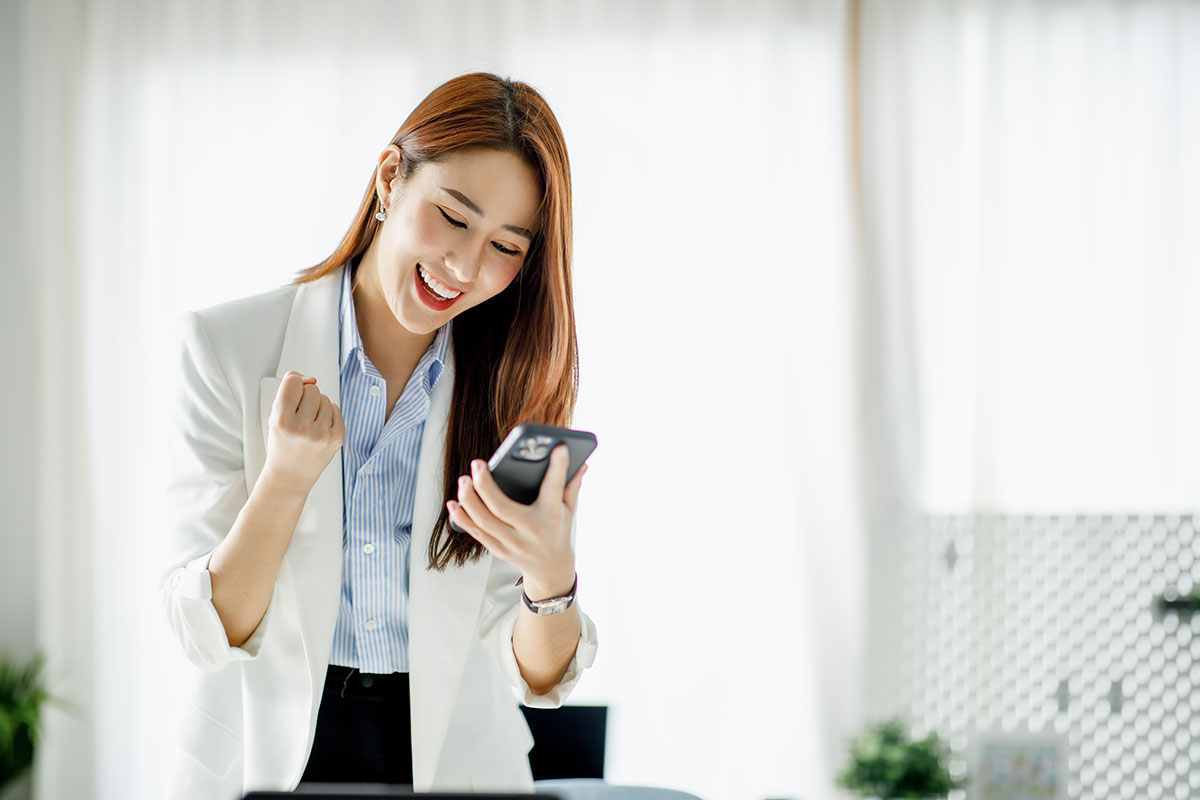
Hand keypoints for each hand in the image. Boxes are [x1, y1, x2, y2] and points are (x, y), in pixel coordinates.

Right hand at [260, 371, 344, 497]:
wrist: (291, 475)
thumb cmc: (282, 443)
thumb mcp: (274, 416)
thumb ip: (288, 392)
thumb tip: (311, 379)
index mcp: (281, 421)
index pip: (293, 382)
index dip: (294, 384)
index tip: (293, 391)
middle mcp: (302, 428)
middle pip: (312, 389)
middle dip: (306, 397)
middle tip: (299, 414)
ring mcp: (321, 434)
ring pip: (325, 398)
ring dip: (318, 406)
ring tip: (309, 422)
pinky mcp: (336, 439)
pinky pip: (336, 409)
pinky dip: (329, 414)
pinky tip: (319, 426)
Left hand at [448, 444, 586, 599]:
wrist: (552, 570)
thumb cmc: (559, 532)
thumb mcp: (570, 510)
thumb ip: (572, 486)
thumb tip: (582, 463)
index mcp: (552, 517)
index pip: (553, 489)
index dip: (557, 468)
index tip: (557, 448)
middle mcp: (530, 531)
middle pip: (502, 508)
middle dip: (486, 485)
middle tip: (477, 464)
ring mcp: (512, 543)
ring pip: (484, 522)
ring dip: (469, 500)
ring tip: (464, 480)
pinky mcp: (499, 550)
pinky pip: (477, 534)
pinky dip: (462, 518)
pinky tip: (454, 503)